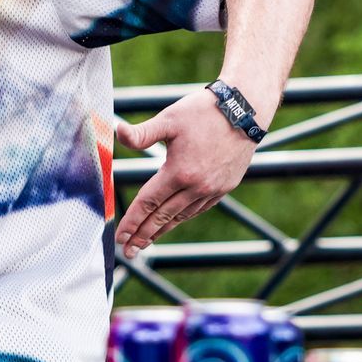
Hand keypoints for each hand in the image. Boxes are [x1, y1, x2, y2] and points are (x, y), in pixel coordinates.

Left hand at [113, 86, 265, 256]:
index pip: (148, 203)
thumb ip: (142, 133)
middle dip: (143, 235)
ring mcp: (212, 189)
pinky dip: (183, 218)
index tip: (120, 237)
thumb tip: (116, 131)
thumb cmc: (204, 112)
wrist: (245, 110)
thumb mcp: (169, 119)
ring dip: (162, 230)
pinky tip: (174, 221)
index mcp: (179, 172)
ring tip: (147, 242)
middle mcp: (196, 187)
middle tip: (129, 251)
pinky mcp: (225, 187)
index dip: (132, 221)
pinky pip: (198, 208)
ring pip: (181, 216)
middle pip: (162, 217)